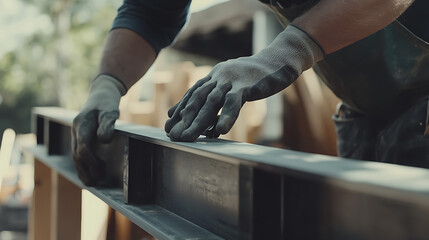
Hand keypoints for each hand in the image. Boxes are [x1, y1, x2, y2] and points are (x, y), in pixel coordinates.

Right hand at [71, 74, 125, 185]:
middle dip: (87, 169)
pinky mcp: (79, 137)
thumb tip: (103, 140)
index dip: (91, 161)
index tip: (102, 169)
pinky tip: (90, 174)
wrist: (102, 93)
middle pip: (76, 154)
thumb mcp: (111, 110)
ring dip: (83, 170)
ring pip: (75, 156)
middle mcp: (76, 130)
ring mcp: (75, 134)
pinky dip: (83, 165)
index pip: (83, 147)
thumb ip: (108, 124)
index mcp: (81, 124)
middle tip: (98, 181)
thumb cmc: (107, 102)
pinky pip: (78, 153)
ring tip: (93, 183)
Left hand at [165, 25, 323, 141]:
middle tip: (173, 136)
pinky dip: (226, 117)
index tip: (168, 126)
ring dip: (198, 121)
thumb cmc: (253, 76)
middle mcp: (219, 77)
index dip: (179, 110)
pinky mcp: (248, 86)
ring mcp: (232, 80)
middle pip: (197, 99)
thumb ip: (213, 95)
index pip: (192, 94)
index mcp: (214, 77)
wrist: (279, 61)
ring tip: (187, 137)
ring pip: (211, 102)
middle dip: (184, 119)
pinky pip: (234, 102)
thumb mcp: (230, 84)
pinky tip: (219, 131)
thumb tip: (204, 108)